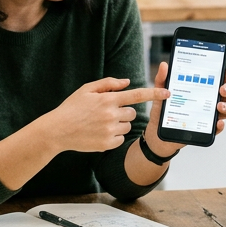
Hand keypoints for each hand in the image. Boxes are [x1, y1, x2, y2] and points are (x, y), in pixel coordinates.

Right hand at [46, 77, 167, 153]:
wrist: (57, 130)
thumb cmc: (71, 108)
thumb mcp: (86, 90)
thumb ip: (108, 84)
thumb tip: (127, 82)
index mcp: (107, 99)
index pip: (137, 95)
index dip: (154, 94)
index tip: (167, 92)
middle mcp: (111, 114)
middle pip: (132, 112)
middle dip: (124, 111)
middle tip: (107, 112)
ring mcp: (110, 130)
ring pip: (127, 126)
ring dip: (119, 124)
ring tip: (101, 123)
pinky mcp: (107, 144)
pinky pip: (121, 138)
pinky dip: (114, 135)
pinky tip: (99, 132)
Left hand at [142, 63, 225, 157]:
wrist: (157, 133)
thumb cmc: (162, 111)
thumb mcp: (160, 93)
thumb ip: (162, 79)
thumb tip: (164, 65)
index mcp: (200, 89)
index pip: (216, 80)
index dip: (225, 75)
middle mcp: (207, 101)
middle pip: (225, 94)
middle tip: (222, 89)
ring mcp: (208, 116)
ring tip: (219, 106)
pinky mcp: (206, 129)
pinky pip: (217, 128)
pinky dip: (220, 125)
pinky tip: (218, 122)